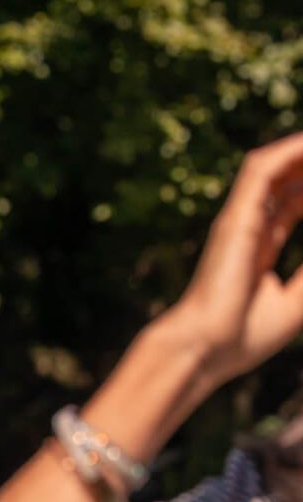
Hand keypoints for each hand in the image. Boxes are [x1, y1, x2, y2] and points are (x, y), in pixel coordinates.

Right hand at [167, 132, 302, 385]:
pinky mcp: (235, 216)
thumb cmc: (245, 335)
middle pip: (284, 183)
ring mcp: (239, 220)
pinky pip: (262, 170)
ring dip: (299, 153)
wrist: (207, 348)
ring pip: (273, 168)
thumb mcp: (297, 299)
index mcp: (259, 249)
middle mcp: (248, 229)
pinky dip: (289, 152)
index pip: (291, 205)